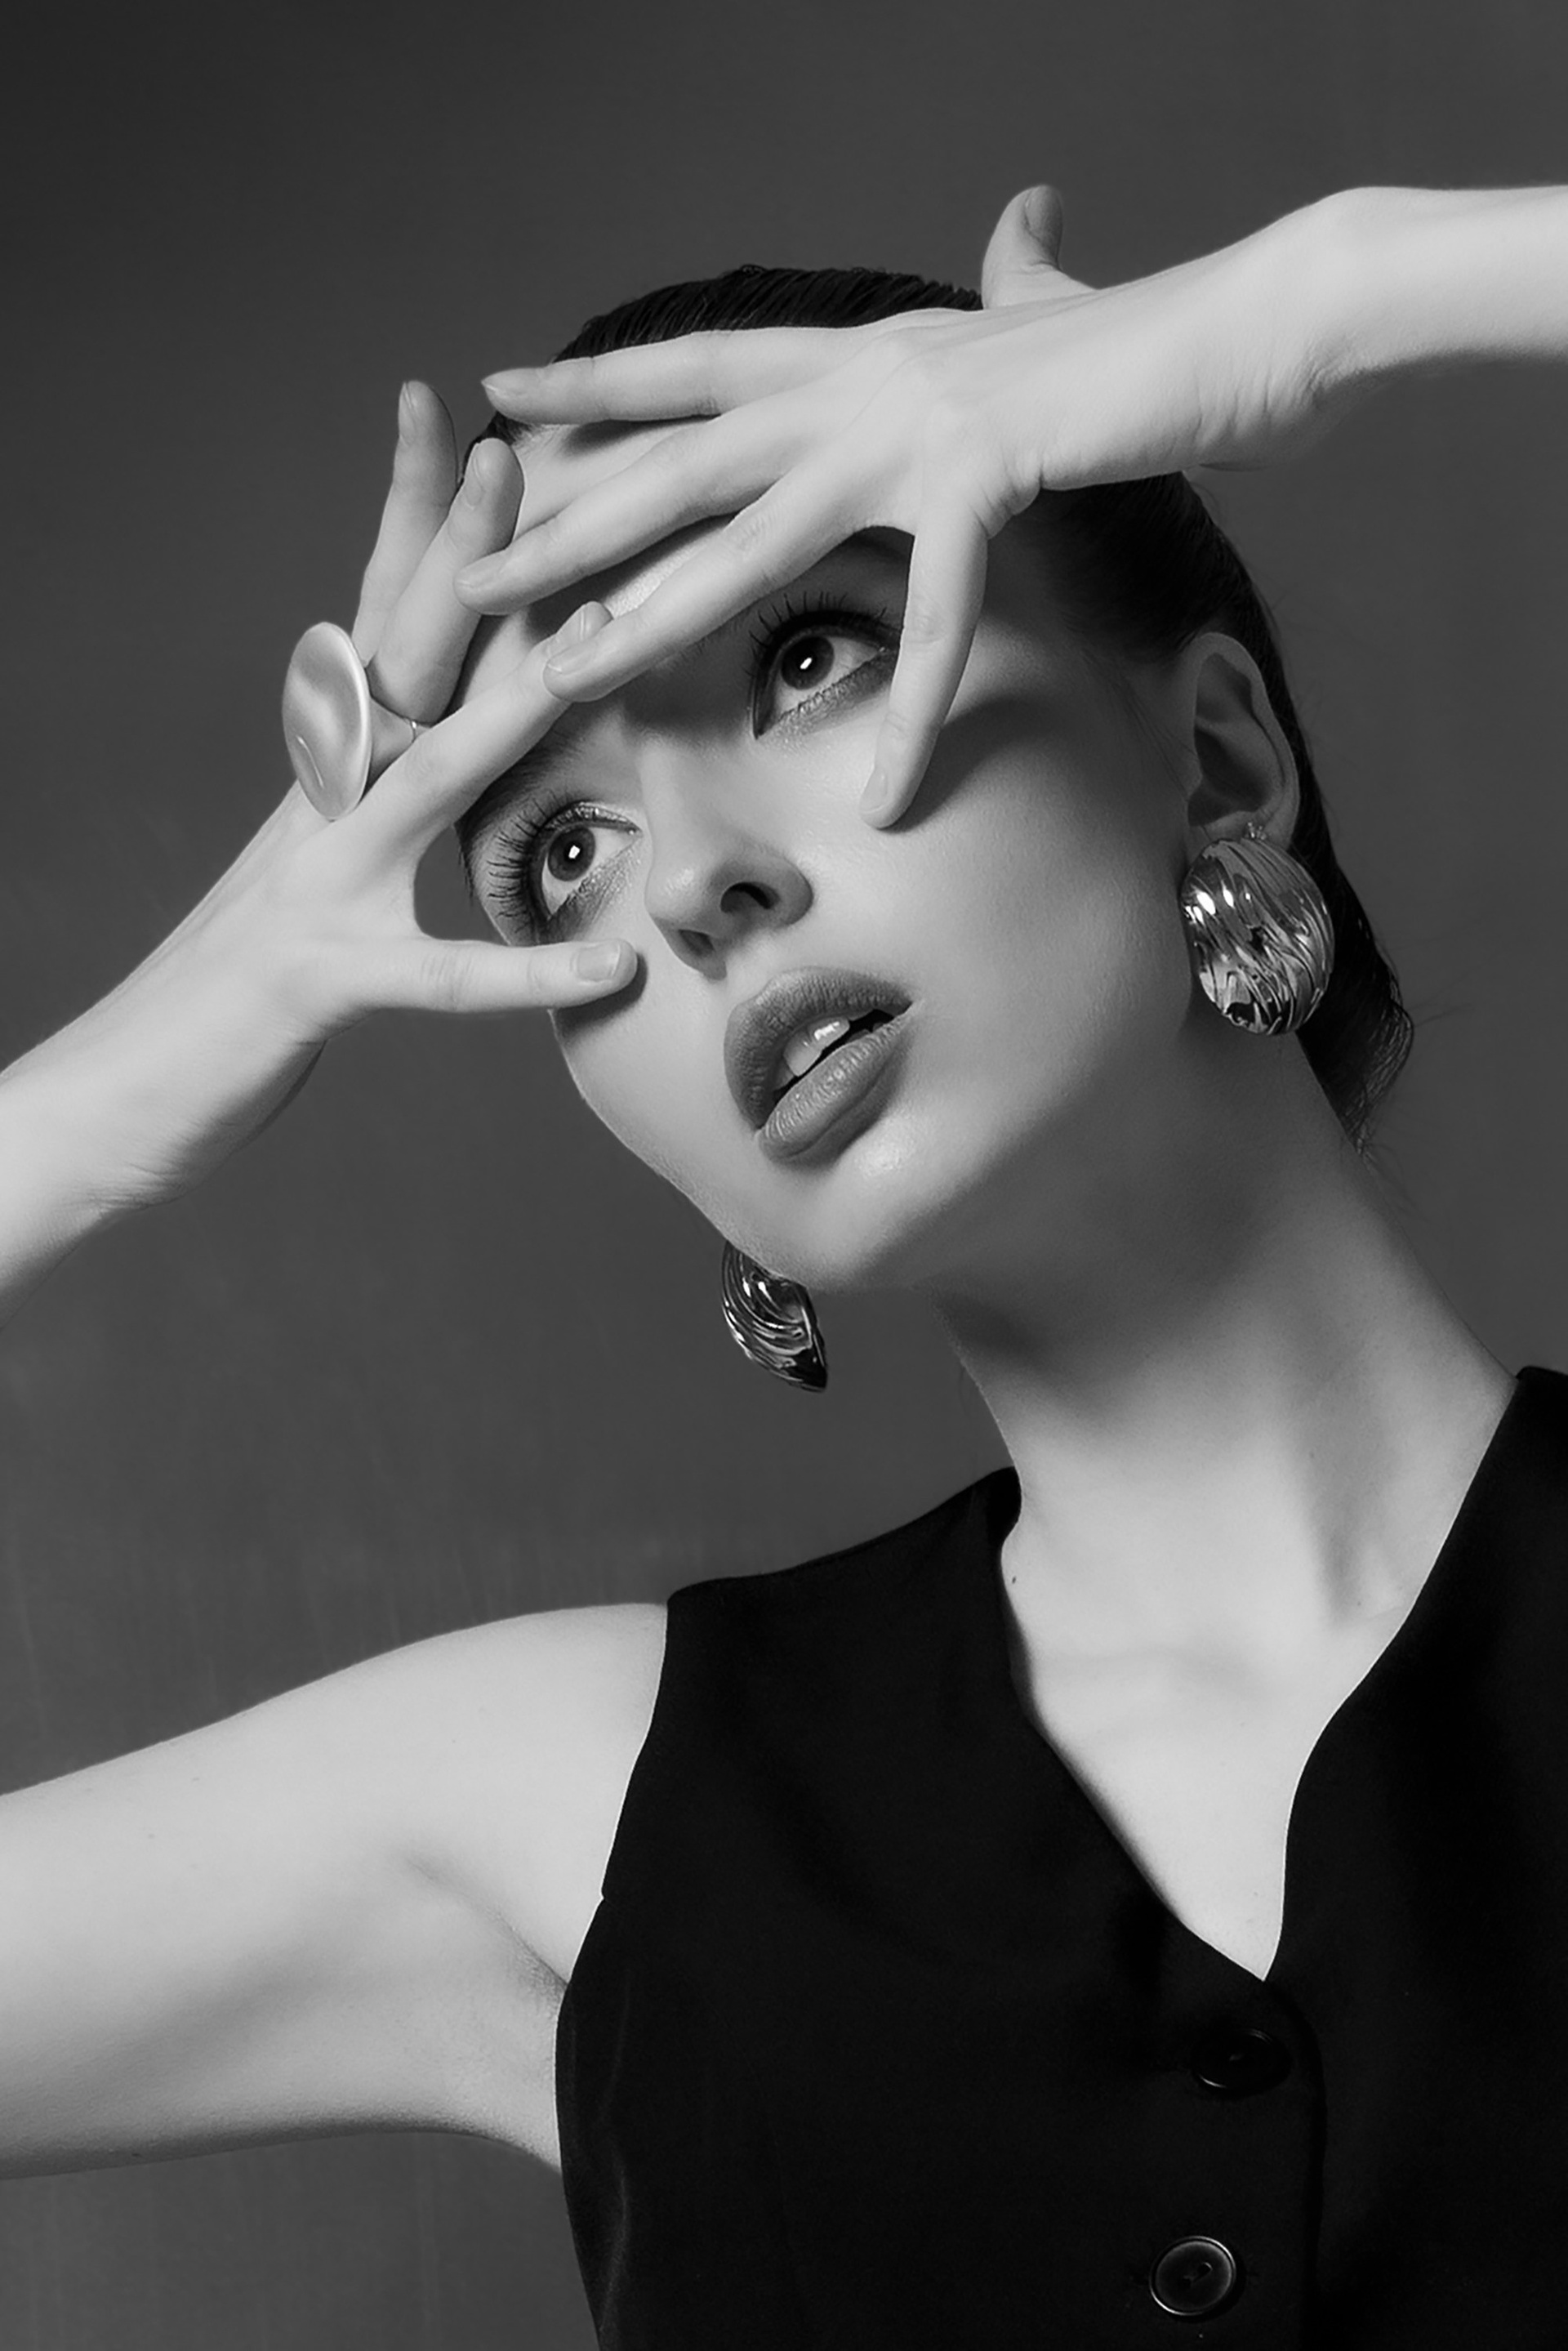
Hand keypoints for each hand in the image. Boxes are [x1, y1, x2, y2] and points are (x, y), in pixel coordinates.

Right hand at [9, 388, 633, 1218]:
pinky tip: (608, 964)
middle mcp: (315, 808)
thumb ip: (369, 811)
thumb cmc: (233, 992)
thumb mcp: (313, 878)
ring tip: (601, 640)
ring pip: (426, 778)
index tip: (467, 432)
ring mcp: (315, 888)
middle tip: (514, 449)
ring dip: (512, 703)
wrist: (116, 1092)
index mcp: (323, 776)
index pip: (374, 627)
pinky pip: (442, 979)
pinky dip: (527, 973)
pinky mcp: (323, 984)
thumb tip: (424, 753)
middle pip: (395, 656)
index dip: (416, 525)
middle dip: (458, 550)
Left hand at [458, 186, 1350, 822]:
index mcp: (861, 350)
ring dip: (653, 609)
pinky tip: (889, 796)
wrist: (1251, 323)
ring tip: (570, 675)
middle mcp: (863, 379)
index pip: (699, 371)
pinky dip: (916, 712)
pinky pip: (938, 620)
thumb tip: (1018, 219)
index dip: (599, 390)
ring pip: (750, 535)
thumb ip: (1015, 274)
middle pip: (682, 461)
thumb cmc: (1147, 337)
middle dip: (571, 519)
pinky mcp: (988, 478)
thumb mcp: (1050, 310)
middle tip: (468, 572)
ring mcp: (916, 426)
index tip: (503, 404)